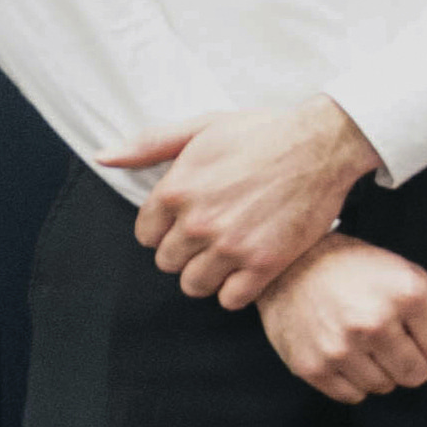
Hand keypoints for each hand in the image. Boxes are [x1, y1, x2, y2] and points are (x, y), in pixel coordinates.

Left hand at [100, 94, 375, 305]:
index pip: (146, 236)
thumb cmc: (263, 133)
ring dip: (209, 274)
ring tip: (230, 255)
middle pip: (168, 263)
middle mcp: (197, 223)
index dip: (167, 229)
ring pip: (195, 285)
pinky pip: (231, 299)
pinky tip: (249, 269)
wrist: (322, 144)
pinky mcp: (264, 263)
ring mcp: (230, 246)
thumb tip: (103, 157)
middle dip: (187, 252)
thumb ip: (148, 145)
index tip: (190, 221)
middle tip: (214, 236)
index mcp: (175, 191)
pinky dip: (237, 290)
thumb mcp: (201, 127)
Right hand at [254, 237, 426, 401]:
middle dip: (412, 360)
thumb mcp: (411, 276)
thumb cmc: (360, 270)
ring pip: (386, 388)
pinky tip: (345, 353)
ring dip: (382, 371)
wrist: (290, 266)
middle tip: (391, 338)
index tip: (420, 332)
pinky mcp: (311, 367)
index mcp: (407, 295)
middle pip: (418, 375)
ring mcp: (339, 348)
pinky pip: (353, 396)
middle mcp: (373, 323)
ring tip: (365, 342)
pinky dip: (354, 381)